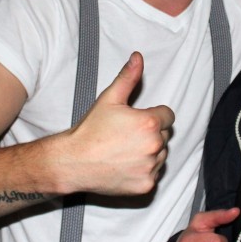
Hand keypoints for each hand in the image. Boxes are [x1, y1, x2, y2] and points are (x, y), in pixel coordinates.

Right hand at [63, 52, 173, 194]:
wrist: (72, 163)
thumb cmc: (90, 130)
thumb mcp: (109, 99)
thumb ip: (128, 77)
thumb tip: (138, 57)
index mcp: (149, 123)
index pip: (168, 115)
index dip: (153, 116)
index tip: (137, 120)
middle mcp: (154, 146)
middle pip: (165, 135)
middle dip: (152, 133)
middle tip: (128, 135)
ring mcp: (151, 167)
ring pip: (162, 154)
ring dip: (151, 151)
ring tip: (126, 150)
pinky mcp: (146, 185)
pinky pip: (155, 173)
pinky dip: (145, 170)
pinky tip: (126, 165)